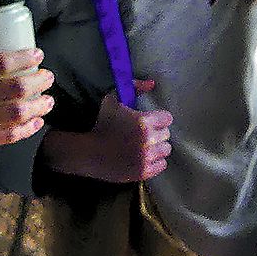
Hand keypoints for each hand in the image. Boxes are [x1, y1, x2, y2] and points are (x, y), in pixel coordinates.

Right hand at [0, 48, 53, 165]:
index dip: (23, 58)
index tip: (38, 55)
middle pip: (16, 88)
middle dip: (39, 82)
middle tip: (48, 78)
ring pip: (17, 114)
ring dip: (39, 106)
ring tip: (49, 101)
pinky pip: (7, 136)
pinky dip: (27, 129)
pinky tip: (36, 122)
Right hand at [44, 79, 172, 182]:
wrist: (89, 152)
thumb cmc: (102, 124)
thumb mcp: (113, 99)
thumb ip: (134, 87)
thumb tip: (153, 83)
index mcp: (143, 121)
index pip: (167, 118)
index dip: (158, 118)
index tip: (149, 121)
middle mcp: (148, 140)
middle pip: (166, 134)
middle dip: (157, 132)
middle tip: (144, 134)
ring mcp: (146, 158)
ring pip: (165, 149)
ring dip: (157, 147)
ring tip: (144, 146)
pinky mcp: (144, 172)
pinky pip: (162, 165)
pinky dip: (155, 161)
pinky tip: (144, 157)